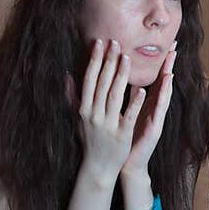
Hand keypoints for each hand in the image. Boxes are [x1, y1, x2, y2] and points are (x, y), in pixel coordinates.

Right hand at [78, 39, 145, 184]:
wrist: (97, 167)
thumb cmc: (90, 140)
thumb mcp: (78, 117)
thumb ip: (73, 96)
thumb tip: (66, 75)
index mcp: (84, 108)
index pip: (89, 79)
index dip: (94, 60)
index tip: (99, 43)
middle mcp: (93, 114)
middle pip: (101, 83)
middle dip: (109, 61)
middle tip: (116, 42)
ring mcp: (107, 124)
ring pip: (114, 95)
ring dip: (120, 75)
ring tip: (127, 57)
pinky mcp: (122, 134)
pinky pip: (128, 115)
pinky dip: (134, 102)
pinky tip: (141, 89)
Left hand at [122, 46, 176, 176]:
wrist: (126, 163)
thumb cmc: (124, 138)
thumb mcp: (124, 114)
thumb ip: (126, 97)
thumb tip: (122, 78)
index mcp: (145, 104)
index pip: (152, 79)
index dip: (158, 62)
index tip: (162, 45)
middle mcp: (153, 109)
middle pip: (162, 82)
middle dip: (168, 64)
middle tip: (174, 45)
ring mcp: (156, 118)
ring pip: (163, 93)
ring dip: (168, 77)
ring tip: (171, 61)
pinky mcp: (155, 127)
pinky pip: (159, 108)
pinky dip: (163, 95)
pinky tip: (165, 83)